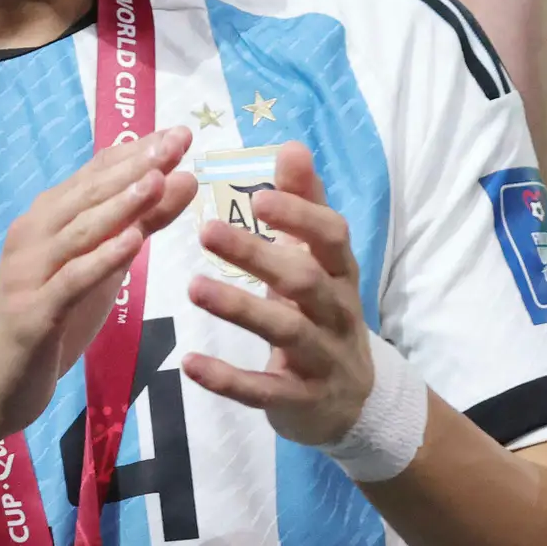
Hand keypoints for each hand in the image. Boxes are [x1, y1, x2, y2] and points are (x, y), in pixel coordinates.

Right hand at [0, 127, 194, 450]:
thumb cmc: (48, 321)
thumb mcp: (102, 268)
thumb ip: (140, 224)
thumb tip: (183, 178)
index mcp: (48, 222)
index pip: (95, 176)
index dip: (136, 152)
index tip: (180, 131)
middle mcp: (33, 239)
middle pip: (88, 195)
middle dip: (135, 166)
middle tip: (177, 141)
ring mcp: (29, 275)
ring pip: (78, 231)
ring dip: (119, 204)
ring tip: (158, 179)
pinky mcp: (32, 314)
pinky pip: (70, 281)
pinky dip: (101, 259)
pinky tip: (133, 242)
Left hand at [181, 142, 382, 446]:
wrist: (356, 399)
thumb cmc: (326, 313)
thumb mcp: (322, 261)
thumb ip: (305, 206)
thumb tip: (291, 146)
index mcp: (340, 272)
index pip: (332, 237)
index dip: (300, 217)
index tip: (259, 197)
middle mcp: (337, 311)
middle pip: (303, 280)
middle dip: (257, 255)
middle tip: (206, 230)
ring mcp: (321, 356)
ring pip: (285, 330)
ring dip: (240, 308)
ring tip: (193, 288)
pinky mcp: (299, 398)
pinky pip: (264, 389)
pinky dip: (228, 379)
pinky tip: (190, 364)